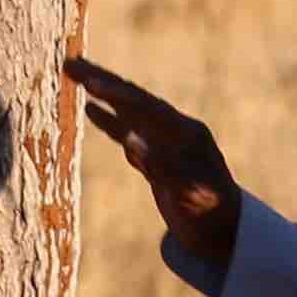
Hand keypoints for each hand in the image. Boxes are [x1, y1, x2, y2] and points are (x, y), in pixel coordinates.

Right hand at [64, 56, 240, 254]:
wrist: (226, 234)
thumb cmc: (210, 216)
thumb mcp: (188, 195)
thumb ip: (160, 167)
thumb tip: (129, 141)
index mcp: (186, 133)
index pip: (146, 106)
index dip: (117, 94)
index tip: (89, 82)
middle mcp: (176, 130)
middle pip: (134, 98)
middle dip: (102, 80)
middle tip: (70, 63)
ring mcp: (166, 141)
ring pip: (129, 111)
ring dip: (103, 93)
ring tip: (74, 74)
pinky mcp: (157, 156)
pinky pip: (129, 131)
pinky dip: (109, 119)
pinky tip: (89, 109)